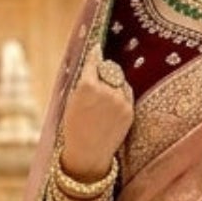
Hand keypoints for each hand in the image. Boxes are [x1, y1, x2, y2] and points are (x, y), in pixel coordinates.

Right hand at [59, 48, 133, 183]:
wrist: (88, 153)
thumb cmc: (74, 127)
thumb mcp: (72, 101)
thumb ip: (83, 82)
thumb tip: (93, 66)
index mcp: (87, 86)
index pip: (94, 62)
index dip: (95, 54)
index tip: (97, 47)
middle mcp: (106, 91)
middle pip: (109, 69)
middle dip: (104, 70)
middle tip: (99, 74)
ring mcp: (120, 101)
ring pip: (120, 80)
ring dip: (113, 82)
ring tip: (104, 95)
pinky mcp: (129, 110)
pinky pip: (127, 92)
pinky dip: (121, 92)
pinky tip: (112, 102)